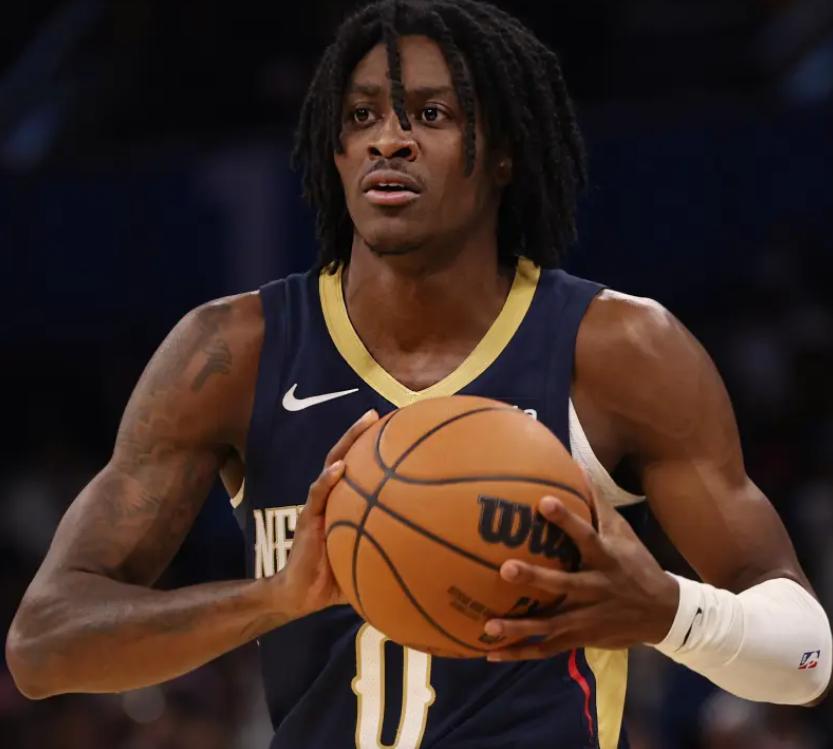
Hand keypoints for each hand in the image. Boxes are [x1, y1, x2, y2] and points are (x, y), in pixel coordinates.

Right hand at [275, 408, 378, 617]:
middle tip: (377, 414)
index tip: (396, 429)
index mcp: (347, 504)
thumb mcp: (371, 560)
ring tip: (363, 424)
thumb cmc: (339, 577)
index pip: (361, 469)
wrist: (303, 594)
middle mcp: (334, 498)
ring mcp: (319, 505)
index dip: (374, 450)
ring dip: (346, 442)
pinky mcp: (307, 518)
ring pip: (332, 465)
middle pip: (346, 456)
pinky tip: (338, 469)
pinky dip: (328, 479)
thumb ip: (393, 551)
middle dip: (360, 433)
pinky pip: (317, 494)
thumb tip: (434, 556)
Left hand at [484, 486, 678, 660]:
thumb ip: (597, 504)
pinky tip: (490, 652)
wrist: (663, 614)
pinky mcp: (581, 639)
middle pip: (564, 585)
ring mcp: (587, 618)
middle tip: (505, 568)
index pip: (586, 535)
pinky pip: (546, 649)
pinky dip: (519, 652)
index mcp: (606, 559)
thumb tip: (575, 467)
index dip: (566, 519)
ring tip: (487, 625)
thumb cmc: (635, 565)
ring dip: (519, 627)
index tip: (542, 501)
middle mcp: (596, 589)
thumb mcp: (624, 534)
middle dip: (535, 578)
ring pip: (550, 625)